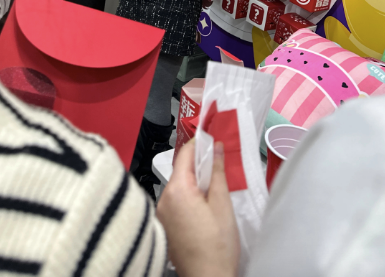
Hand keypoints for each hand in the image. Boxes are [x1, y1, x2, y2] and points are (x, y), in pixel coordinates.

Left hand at [157, 140, 239, 276]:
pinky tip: (202, 207)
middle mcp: (163, 199)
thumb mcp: (222, 204)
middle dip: (198, 166)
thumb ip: (217, 172)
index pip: (184, 155)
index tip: (210, 138)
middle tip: (217, 164)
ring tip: (213, 190)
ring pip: (178, 186)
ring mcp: (161, 213)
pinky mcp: (164, 225)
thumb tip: (216, 148)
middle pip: (180, 171)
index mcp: (177, 190)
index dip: (198, 144)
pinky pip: (174, 202)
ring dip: (193, 183)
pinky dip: (187, 198)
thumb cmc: (217, 246)